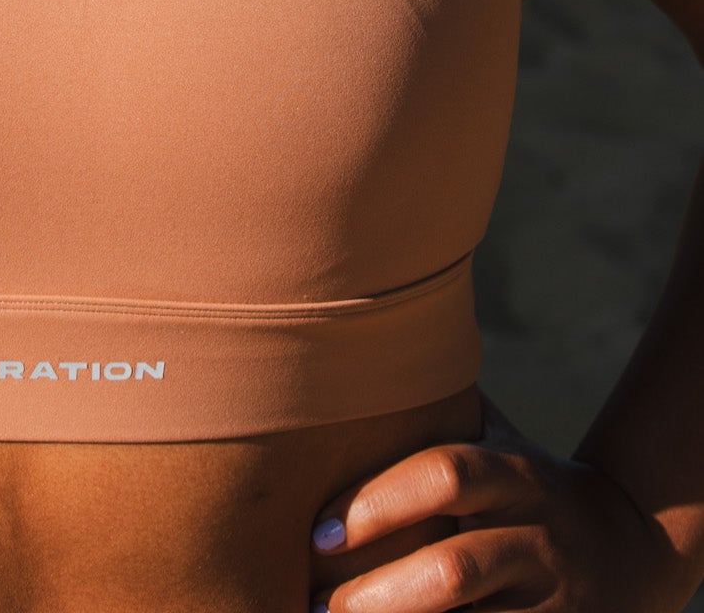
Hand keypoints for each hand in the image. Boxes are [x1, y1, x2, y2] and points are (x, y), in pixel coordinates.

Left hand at [306, 392, 688, 611]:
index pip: (444, 477)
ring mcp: (550, 598)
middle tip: (315, 603)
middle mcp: (534, 534)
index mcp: (512, 473)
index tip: (319, 531)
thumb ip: (439, 408)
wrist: (629, 546)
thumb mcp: (498, 441)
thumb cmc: (527, 485)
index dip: (378, 503)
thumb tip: (348, 357)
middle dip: (379, 592)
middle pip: (454, 569)